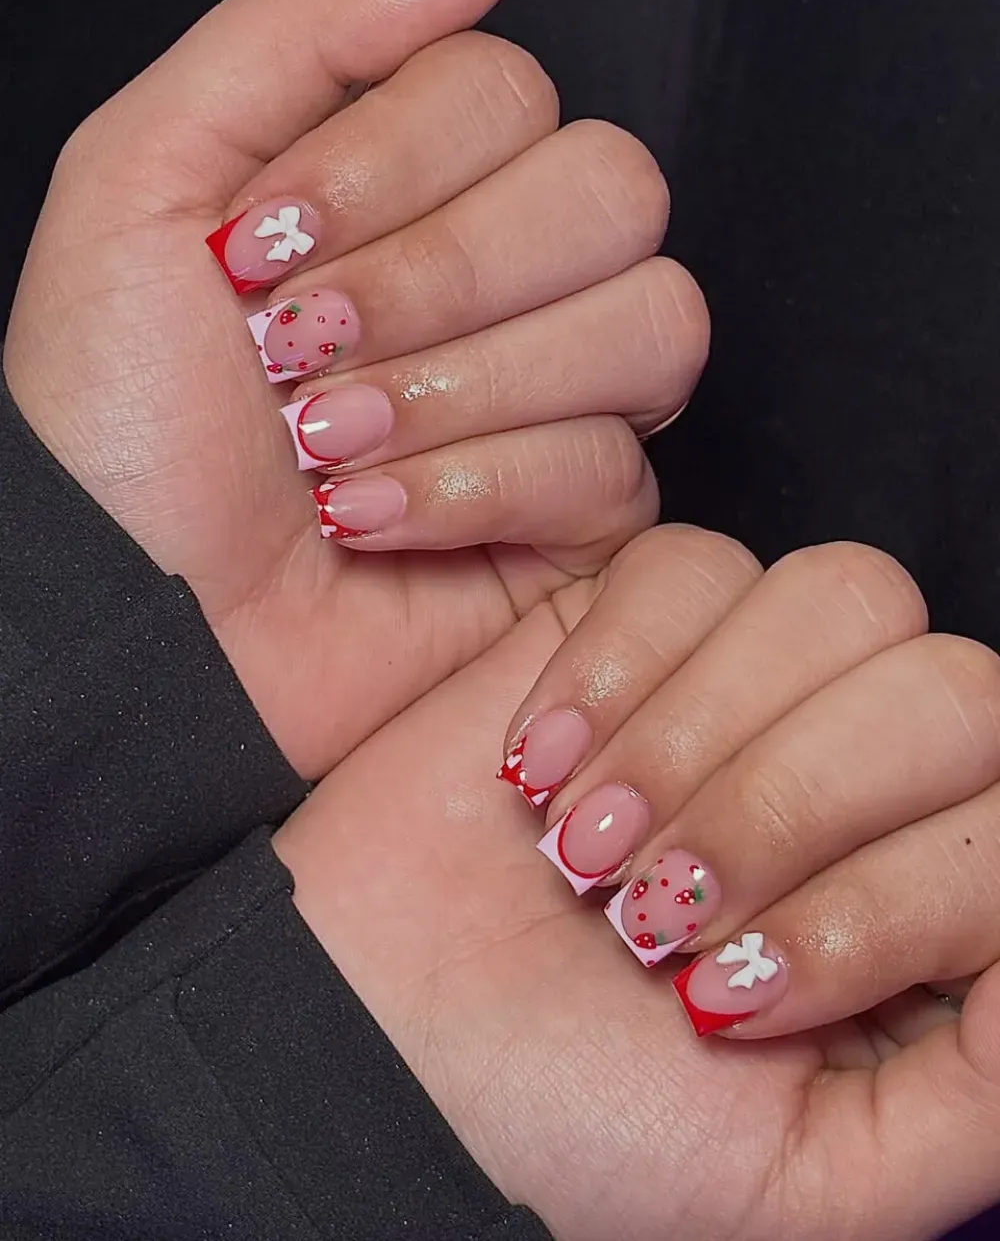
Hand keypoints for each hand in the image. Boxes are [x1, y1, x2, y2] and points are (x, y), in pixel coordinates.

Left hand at [4, 0, 707, 777]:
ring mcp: (559, 392)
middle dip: (434, 280)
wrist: (129, 625)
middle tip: (298, 354)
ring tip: (327, 452)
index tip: (257, 252)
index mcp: (410, 179)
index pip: (510, 87)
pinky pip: (617, 462)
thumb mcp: (150, 173)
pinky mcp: (587, 515)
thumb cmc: (116, 420)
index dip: (394, 165)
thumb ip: (314, 18)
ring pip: (647, 319)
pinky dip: (471, 491)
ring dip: (457, 391)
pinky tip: (372, 523)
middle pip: (611, 189)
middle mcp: (504, 272)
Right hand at [276, 530, 999, 1239]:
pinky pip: (692, 566)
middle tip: (652, 916)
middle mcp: (864, 780)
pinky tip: (537, 768)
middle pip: (949, 691)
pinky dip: (610, 669)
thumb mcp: (818, 1183)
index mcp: (927, 907)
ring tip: (583, 850)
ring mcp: (754, 685)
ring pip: (836, 601)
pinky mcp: (635, 620)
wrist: (379, 1047)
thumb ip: (991, 1091)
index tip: (726, 1000)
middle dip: (788, 808)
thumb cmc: (581, 1127)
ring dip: (696, 740)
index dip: (885, 900)